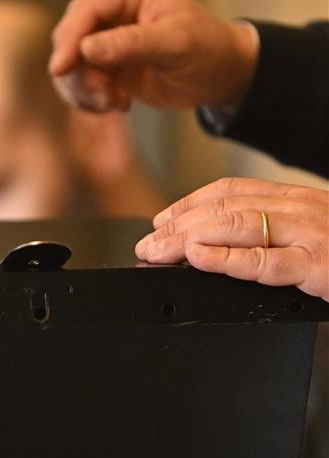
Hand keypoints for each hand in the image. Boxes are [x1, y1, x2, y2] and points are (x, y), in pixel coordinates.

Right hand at [49, 0, 258, 111]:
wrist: (219, 76)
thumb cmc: (207, 49)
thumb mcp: (176, 43)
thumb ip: (132, 43)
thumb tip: (87, 48)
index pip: (86, 10)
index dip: (70, 39)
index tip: (60, 70)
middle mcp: (110, 13)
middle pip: (68, 38)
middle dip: (78, 71)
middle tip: (104, 94)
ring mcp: (103, 42)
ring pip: (69, 66)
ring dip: (86, 91)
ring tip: (116, 102)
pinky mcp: (102, 67)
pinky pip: (77, 85)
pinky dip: (91, 100)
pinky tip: (118, 104)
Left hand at [135, 177, 328, 301]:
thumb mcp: (317, 233)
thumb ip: (278, 232)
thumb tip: (220, 244)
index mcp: (298, 200)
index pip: (230, 191)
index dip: (188, 203)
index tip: (159, 218)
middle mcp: (302, 210)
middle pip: (223, 208)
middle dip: (176, 225)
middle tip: (146, 243)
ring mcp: (311, 236)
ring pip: (235, 227)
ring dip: (185, 240)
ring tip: (156, 252)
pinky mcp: (320, 267)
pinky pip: (265, 261)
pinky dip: (225, 259)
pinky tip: (197, 258)